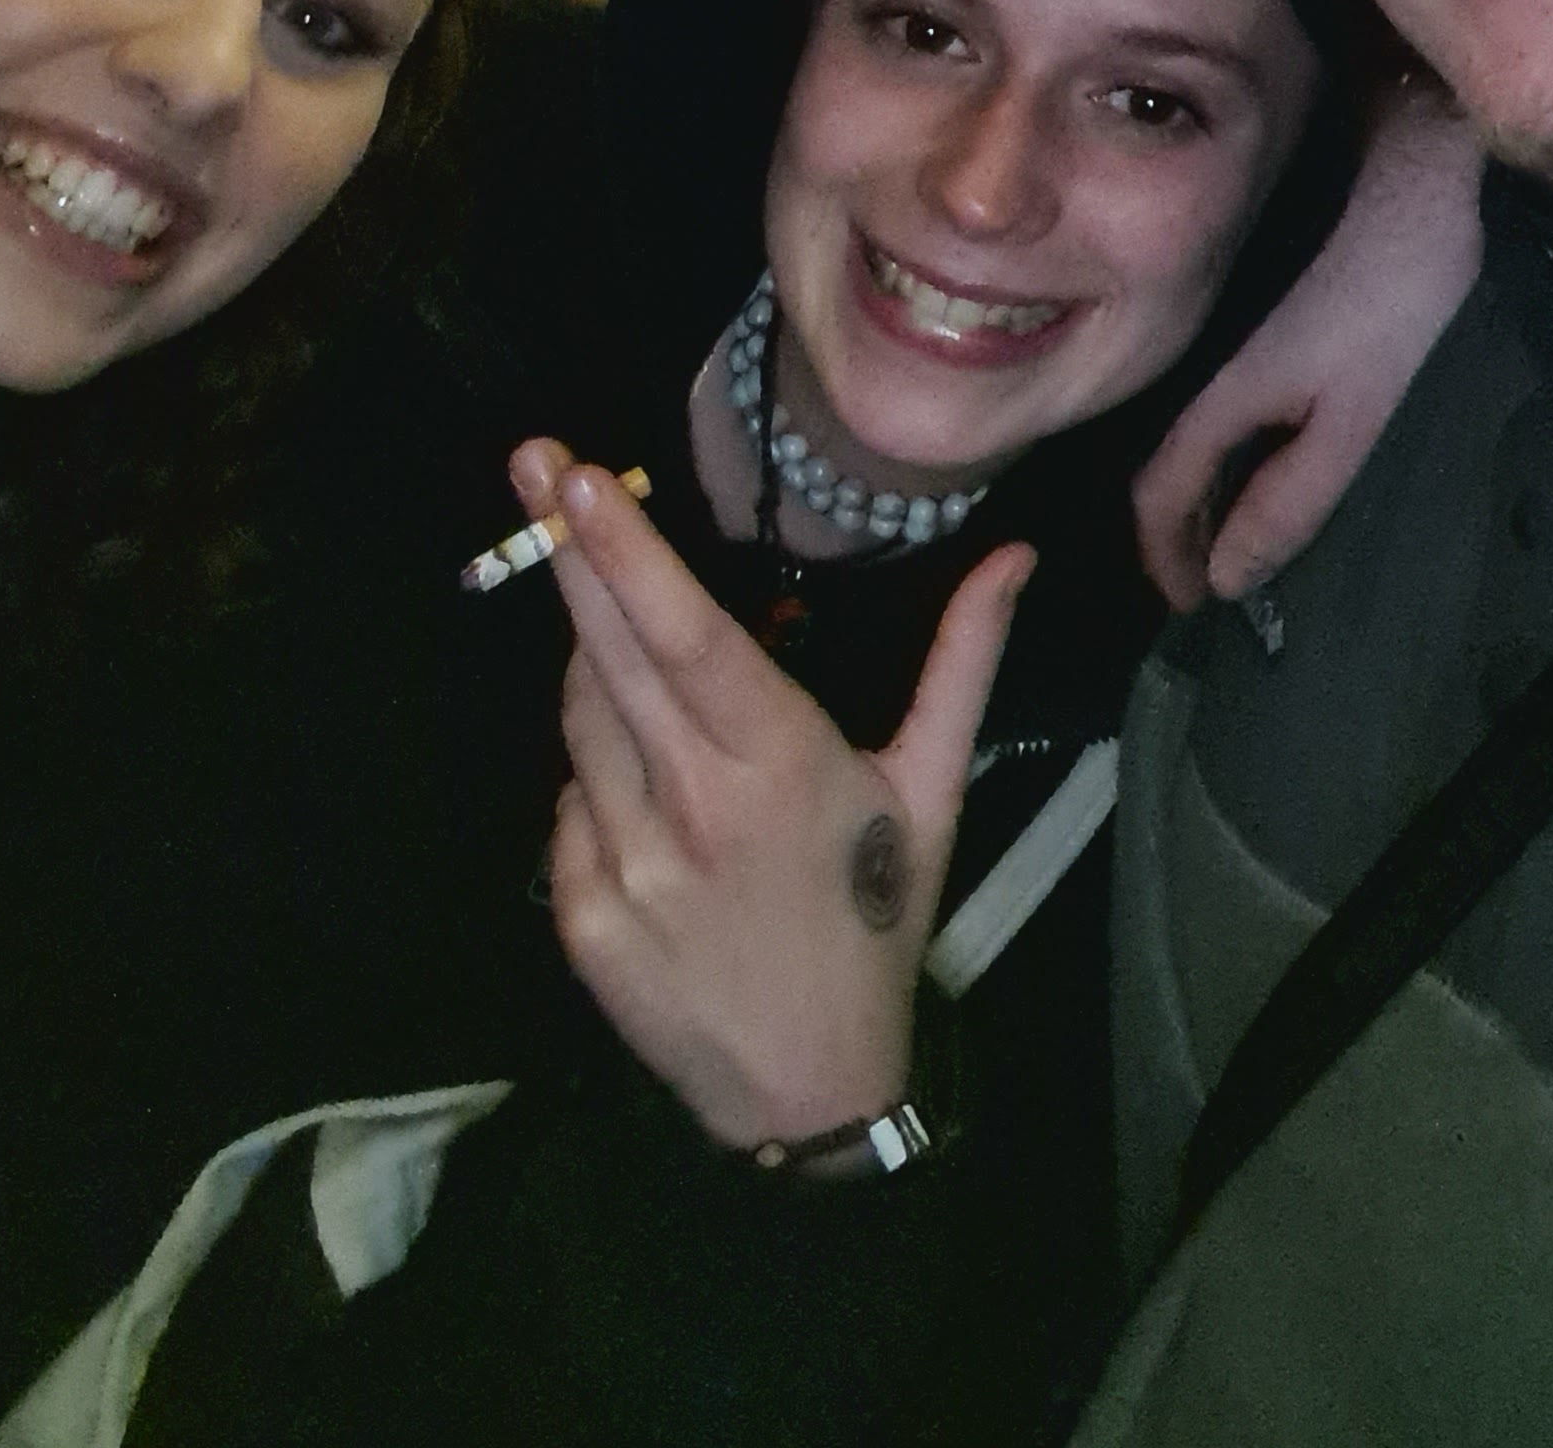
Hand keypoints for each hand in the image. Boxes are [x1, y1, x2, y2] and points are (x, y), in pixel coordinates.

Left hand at [514, 439, 1032, 1150]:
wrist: (809, 1088)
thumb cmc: (876, 917)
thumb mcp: (932, 788)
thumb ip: (964, 659)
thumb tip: (1015, 553)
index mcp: (780, 763)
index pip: (685, 634)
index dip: (626, 553)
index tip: (576, 479)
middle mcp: (691, 807)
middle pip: (610, 651)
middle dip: (570, 551)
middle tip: (537, 463)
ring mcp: (625, 865)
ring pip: (581, 720)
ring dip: (594, 664)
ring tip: (631, 649)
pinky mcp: (580, 916)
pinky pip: (570, 804)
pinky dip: (597, 773)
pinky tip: (645, 788)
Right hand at [1133, 89, 1484, 608]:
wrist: (1414, 179)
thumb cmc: (1390, 297)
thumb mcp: (1351, 416)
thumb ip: (1290, 498)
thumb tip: (1227, 577)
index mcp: (1224, 397)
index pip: (1161, 493)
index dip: (1165, 556)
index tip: (1188, 607)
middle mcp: (1216, 371)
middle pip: (1171, 467)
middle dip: (1182, 534)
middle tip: (1212, 586)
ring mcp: (1244, 345)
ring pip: (1201, 436)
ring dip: (1208, 496)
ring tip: (1239, 541)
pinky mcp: (1277, 326)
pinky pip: (1233, 412)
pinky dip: (1237, 457)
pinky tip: (1274, 466)